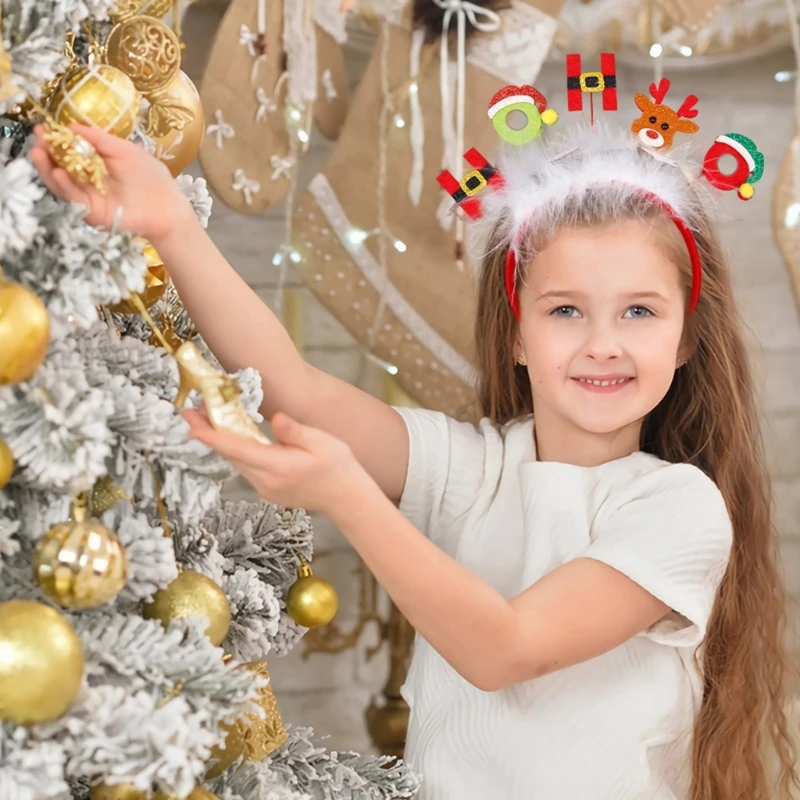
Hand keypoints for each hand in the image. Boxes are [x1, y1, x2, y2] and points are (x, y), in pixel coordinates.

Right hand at [29, 123, 190, 241]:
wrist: (167, 206)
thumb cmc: (150, 176)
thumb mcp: (123, 149)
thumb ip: (98, 139)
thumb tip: (71, 126)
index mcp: (93, 163)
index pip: (67, 151)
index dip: (54, 140)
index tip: (42, 128)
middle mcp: (86, 179)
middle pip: (57, 167)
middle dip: (45, 153)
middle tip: (37, 140)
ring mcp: (87, 197)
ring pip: (60, 183)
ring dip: (47, 169)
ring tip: (39, 153)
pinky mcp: (91, 212)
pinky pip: (73, 199)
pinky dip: (64, 186)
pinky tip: (59, 172)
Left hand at [184, 409, 373, 513]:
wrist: (347, 497)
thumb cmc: (338, 466)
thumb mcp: (322, 441)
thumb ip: (295, 431)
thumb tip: (275, 419)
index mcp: (278, 467)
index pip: (237, 450)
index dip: (212, 437)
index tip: (191, 425)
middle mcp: (267, 482)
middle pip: (232, 456)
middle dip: (211, 434)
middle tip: (193, 413)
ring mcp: (266, 490)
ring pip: (238, 463)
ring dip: (224, 444)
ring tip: (210, 420)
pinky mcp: (269, 492)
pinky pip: (248, 469)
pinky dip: (239, 453)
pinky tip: (238, 439)